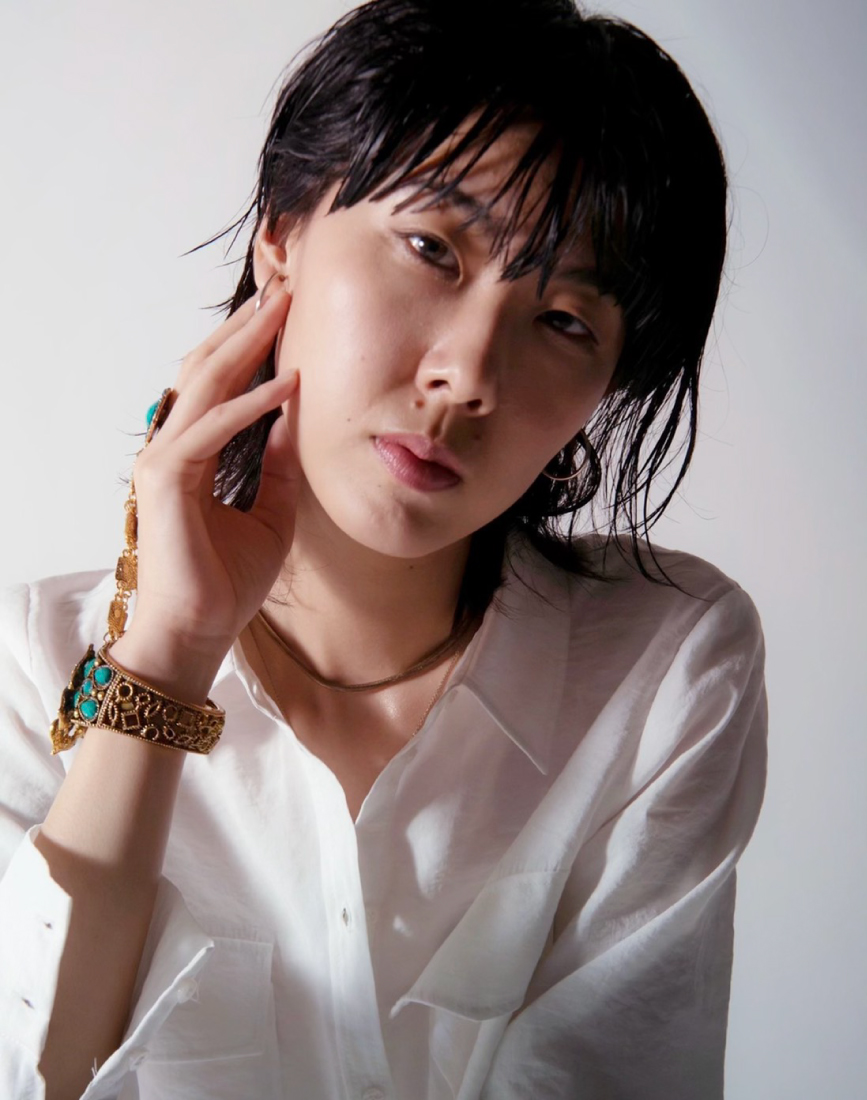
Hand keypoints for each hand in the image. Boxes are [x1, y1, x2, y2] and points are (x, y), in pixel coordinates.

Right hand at [111, 285, 297, 694]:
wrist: (201, 631)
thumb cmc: (229, 579)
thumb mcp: (272, 509)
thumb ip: (278, 461)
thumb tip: (296, 416)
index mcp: (193, 451)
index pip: (219, 383)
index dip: (250, 344)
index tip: (285, 311)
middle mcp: (172, 446)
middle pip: (208, 368)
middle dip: (247, 326)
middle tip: (285, 285)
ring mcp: (164, 459)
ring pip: (205, 383)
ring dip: (246, 343)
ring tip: (283, 307)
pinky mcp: (167, 479)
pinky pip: (214, 428)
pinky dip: (252, 403)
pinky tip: (289, 382)